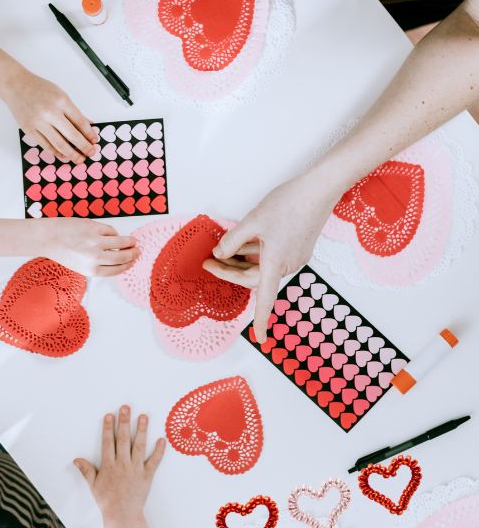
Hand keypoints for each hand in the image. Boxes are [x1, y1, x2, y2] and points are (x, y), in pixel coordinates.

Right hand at [7, 69, 96, 162]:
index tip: (94, 141)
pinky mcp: (29, 130)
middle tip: (90, 153)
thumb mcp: (61, 95)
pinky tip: (63, 155)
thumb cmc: (39, 89)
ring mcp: (38, 122)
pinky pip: (45, 145)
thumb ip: (73, 111)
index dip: (89, 134)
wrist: (16, 86)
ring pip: (59, 143)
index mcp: (61, 101)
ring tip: (79, 158)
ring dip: (71, 153)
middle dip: (84, 147)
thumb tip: (88, 125)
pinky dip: (56, 152)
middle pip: (72, 135)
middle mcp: (50, 112)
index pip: (80, 122)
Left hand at [39, 219, 138, 276]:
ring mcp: (95, 241)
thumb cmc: (63, 252)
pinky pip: (111, 231)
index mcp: (91, 270)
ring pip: (121, 242)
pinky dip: (114, 233)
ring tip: (133, 242)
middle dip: (133, 255)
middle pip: (122, 257)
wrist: (49, 237)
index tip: (132, 262)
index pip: (116, 269)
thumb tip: (119, 260)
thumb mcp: (80, 266)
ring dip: (130, 242)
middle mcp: (94, 257)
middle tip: (137, 251)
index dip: (127, 266)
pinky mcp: (93, 227)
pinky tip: (114, 234)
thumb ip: (98, 265)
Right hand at [74, 406, 164, 522]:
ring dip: (141, 430)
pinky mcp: (147, 476)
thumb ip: (86, 470)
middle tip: (126, 407)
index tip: (110, 415)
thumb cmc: (107, 501)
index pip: (108, 442)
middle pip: (124, 439)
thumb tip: (77, 459)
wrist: (122, 516)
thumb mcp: (93, 485)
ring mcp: (136, 469)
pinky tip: (162, 439)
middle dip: (124, 422)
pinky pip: (154, 461)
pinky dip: (159, 451)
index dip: (108, 428)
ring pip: (139, 446)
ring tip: (143, 416)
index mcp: (109, 466)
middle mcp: (122, 464)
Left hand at [203, 171, 339, 342]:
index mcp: (276, 263)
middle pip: (254, 278)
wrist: (319, 189)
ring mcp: (294, 256)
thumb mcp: (252, 221)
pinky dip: (255, 253)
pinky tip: (244, 241)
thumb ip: (232, 240)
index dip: (260, 320)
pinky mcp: (298, 248)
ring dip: (242, 261)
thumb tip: (220, 254)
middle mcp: (288, 265)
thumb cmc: (288, 204)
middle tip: (208, 262)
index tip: (259, 338)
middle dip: (230, 272)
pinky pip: (271, 258)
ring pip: (262, 267)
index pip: (264, 299)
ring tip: (223, 248)